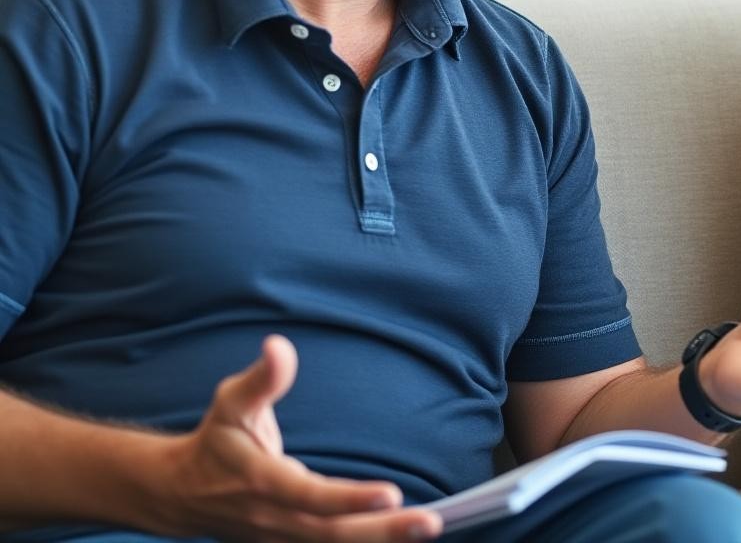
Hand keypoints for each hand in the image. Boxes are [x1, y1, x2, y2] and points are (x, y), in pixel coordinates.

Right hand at [147, 336, 442, 541]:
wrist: (182, 493)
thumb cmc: (217, 440)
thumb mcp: (231, 402)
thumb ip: (263, 379)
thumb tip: (279, 345)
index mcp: (261, 481)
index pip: (308, 496)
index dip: (347, 499)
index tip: (390, 493)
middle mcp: (274, 519)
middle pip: (331, 534)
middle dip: (383, 531)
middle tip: (429, 522)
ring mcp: (281, 540)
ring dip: (382, 542)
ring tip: (426, 528)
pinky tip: (403, 539)